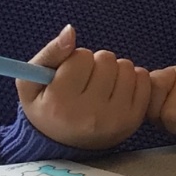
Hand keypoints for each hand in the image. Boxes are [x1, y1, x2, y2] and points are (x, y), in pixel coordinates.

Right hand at [16, 25, 151, 149]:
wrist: (65, 145)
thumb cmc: (47, 108)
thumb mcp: (31, 83)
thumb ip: (50, 53)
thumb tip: (70, 31)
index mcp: (60, 104)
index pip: (81, 56)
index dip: (75, 60)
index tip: (70, 75)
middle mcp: (90, 114)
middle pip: (106, 59)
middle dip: (96, 64)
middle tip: (87, 81)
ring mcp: (115, 119)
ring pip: (127, 67)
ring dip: (115, 70)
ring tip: (102, 86)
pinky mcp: (134, 120)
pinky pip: (144, 79)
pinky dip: (132, 79)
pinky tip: (117, 91)